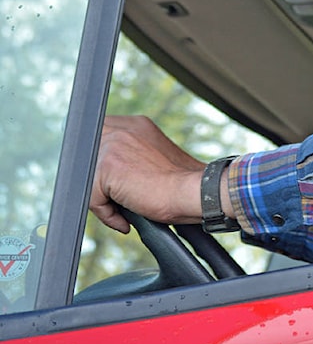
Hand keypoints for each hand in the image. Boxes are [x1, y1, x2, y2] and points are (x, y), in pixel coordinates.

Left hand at [90, 115, 205, 232]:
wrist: (195, 192)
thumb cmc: (183, 186)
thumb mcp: (155, 160)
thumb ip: (133, 158)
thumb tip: (115, 178)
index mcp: (136, 126)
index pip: (100, 139)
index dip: (101, 164)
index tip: (113, 184)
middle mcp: (123, 129)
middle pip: (86, 157)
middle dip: (97, 182)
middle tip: (117, 201)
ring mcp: (114, 144)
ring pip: (88, 178)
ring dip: (103, 199)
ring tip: (128, 208)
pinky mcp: (108, 165)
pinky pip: (91, 196)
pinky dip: (107, 214)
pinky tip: (126, 218)